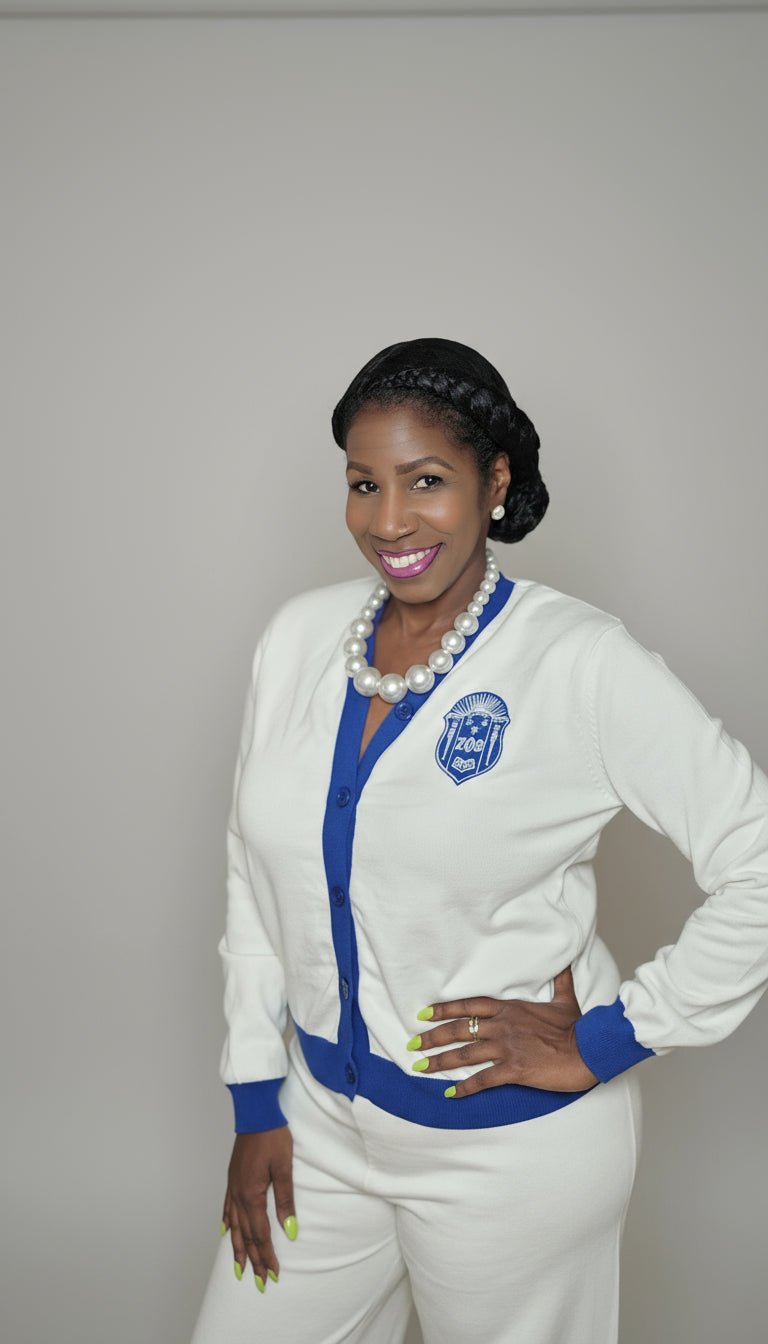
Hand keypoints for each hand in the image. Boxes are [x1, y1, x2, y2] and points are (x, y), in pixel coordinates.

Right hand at [222, 1126, 295, 1287]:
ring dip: (238, 1248)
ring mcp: (233, 1187)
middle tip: (260, 1282)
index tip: (274, 1274)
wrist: (256, 1114)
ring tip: (239, 1268)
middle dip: (253, 1260)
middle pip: (246, 1235)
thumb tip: (289, 1230)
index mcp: (252, 1195)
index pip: (261, 1234)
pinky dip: (227, 1223)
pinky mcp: (232, 1178)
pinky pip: (227, 1207)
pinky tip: (226, 1231)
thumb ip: (285, 1200)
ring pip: (234, 1225)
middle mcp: (239, 1195)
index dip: (267, 1256)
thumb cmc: (273, 1138)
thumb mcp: (284, 1169)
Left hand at [410, 966, 597, 1097]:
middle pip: (459, 1030)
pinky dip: (464, 1087)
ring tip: (421, 1068)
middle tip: (411, 1045)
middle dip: (432, 1038)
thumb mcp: (566, 1000)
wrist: (589, 1050)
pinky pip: (483, 1079)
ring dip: (439, 1062)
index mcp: (510, 1009)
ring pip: (465, 1054)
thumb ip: (560, 982)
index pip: (468, 1005)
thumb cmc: (578, 1027)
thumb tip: (565, 963)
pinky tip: (450, 1094)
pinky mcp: (514, 1069)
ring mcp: (507, 1048)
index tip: (423, 1014)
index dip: (443, 1009)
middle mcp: (503, 1026)